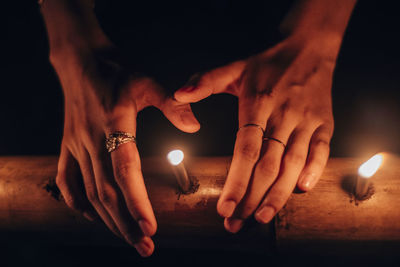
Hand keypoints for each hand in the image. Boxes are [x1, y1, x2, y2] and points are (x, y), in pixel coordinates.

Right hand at [52, 47, 199, 255]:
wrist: (81, 61)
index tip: (151, 228)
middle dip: (125, 223)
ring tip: (127, 239)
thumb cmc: (117, 71)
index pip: (125, 171)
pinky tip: (91, 216)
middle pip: (106, 191)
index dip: (137, 202)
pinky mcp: (67, 146)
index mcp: (114, 124)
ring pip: (88, 192)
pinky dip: (76, 202)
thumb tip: (194, 129)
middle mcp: (91, 140)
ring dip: (107, 220)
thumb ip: (172, 105)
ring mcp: (76, 145)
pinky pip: (66, 180)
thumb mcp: (147, 82)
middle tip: (145, 247)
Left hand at [175, 35, 336, 232]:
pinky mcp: (325, 122)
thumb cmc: (266, 62)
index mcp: (258, 103)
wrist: (308, 46)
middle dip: (252, 197)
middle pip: (268, 164)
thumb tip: (177, 95)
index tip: (224, 207)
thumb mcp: (233, 67)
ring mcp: (307, 120)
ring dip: (279, 194)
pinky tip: (301, 190)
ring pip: (294, 163)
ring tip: (262, 218)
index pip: (246, 149)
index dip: (236, 181)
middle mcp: (283, 114)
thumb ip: (204, 82)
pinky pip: (322, 149)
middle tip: (236, 223)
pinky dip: (314, 170)